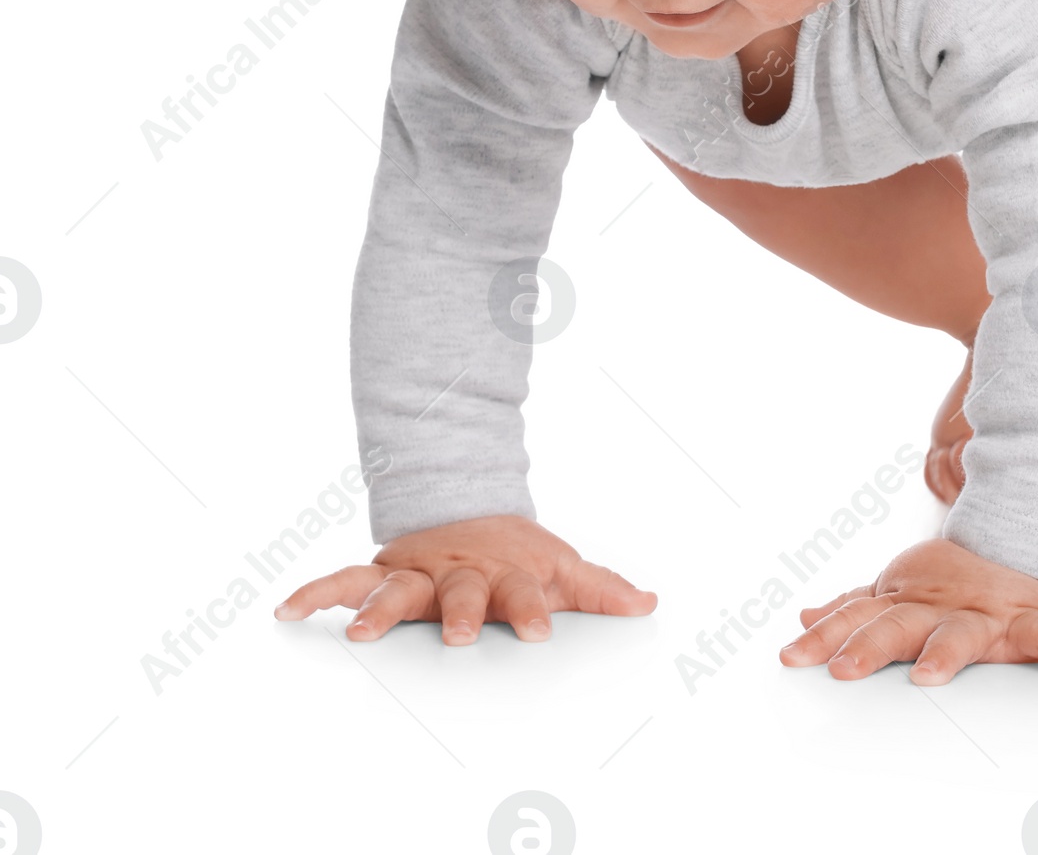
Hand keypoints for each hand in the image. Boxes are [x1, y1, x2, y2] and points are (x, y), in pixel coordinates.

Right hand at [273, 514, 655, 644]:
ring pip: (396, 587)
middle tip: (458, 634)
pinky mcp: (385, 571)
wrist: (471, 504)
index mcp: (507, 575)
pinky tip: (288, 608)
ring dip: (379, 607)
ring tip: (357, 630)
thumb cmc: (519, 553)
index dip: (533, 611)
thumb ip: (602, 590)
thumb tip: (649, 605)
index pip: (523, 593)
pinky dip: (317, 590)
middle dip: (459, 612)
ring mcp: (419, 572)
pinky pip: (345, 579)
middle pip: (460, 592)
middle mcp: (460, 574)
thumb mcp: (563, 567)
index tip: (540, 631)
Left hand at [778, 538, 1037, 684]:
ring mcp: (982, 614)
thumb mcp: (898, 591)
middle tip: (842, 668)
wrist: (1015, 545)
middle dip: (868, 648)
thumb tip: (804, 617)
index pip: (856, 619)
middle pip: (896, 627)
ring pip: (960, 635)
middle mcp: (938, 608)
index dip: (824, 637)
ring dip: (945, 655)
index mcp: (905, 604)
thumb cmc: (951, 583)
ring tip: (929, 676)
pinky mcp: (1027, 619)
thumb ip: (853, 608)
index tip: (792, 656)